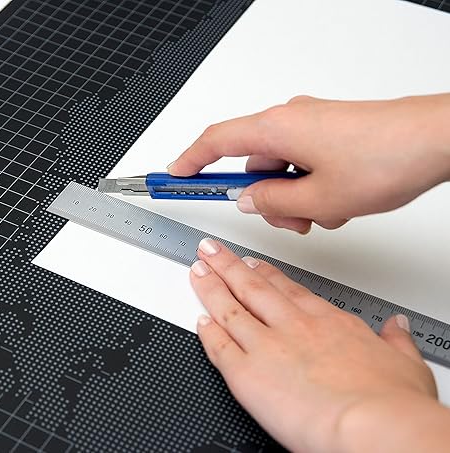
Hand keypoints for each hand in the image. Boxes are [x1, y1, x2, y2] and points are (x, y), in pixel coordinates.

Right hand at [169, 94, 449, 232]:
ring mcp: (312, 124)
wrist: (437, 139)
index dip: (190, 161)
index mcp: (275, 128)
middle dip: (264, 198)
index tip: (174, 176)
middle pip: (253, 163)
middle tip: (286, 219)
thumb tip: (249, 199)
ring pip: (282, 168)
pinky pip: (304, 162)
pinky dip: (312, 186)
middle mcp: (290, 120)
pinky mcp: (331, 131)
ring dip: (293, 198)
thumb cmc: (385, 156)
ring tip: (326, 213)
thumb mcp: (317, 199)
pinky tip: (338, 202)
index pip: (215, 142)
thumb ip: (272, 203)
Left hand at [190, 238, 448, 452]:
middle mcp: (294, 327)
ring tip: (197, 271)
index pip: (289, 290)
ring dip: (211, 287)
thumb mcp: (405, 364)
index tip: (253, 264)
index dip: (266, 274)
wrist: (373, 425)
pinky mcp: (246, 373)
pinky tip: (200, 321)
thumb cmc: (391, 402)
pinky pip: (219, 347)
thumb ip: (395, 341)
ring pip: (230, 309)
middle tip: (212, 251)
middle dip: (228, 266)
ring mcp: (267, 346)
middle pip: (253, 288)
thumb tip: (397, 328)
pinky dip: (207, 332)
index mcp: (329, 322)